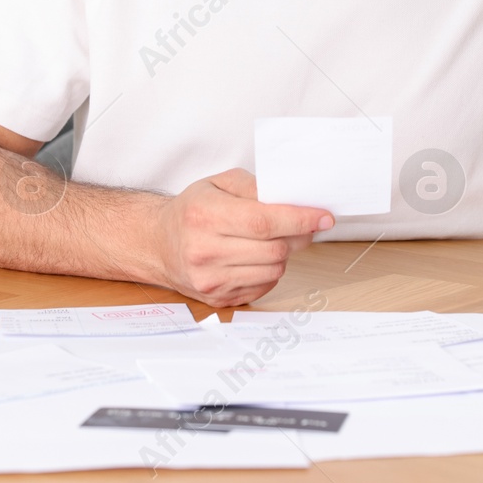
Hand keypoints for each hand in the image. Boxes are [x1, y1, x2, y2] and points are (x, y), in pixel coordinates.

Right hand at [151, 168, 333, 307]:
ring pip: (274, 269)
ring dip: (282, 253)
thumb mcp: (218, 183)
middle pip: (274, 248)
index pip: (264, 222)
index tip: (323, 217)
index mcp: (205, 215)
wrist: (159, 244)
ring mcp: (210, 280)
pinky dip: (269, 270)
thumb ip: (255, 187)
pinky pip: (264, 286)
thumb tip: (291, 198)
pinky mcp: (217, 299)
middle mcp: (204, 251)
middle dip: (297, 235)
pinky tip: (256, 257)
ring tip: (270, 240)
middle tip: (301, 225)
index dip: (300, 219)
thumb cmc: (192, 211)